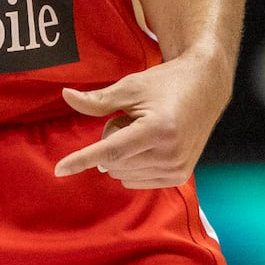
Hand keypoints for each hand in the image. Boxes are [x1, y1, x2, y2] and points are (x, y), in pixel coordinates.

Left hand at [53, 50, 232, 188]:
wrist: (206, 87)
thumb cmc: (165, 83)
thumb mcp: (130, 87)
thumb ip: (97, 100)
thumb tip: (65, 96)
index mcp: (158, 129)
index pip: (110, 151)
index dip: (81, 159)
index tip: (59, 170)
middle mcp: (170, 153)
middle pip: (113, 162)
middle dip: (111, 141)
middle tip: (132, 118)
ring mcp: (177, 168)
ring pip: (122, 174)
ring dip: (123, 155)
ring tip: (145, 130)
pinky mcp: (180, 176)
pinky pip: (137, 180)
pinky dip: (133, 165)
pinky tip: (151, 144)